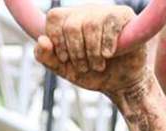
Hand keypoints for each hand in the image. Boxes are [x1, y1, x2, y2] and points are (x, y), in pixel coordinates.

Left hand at [34, 6, 150, 95]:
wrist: (119, 83)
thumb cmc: (91, 73)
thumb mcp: (64, 69)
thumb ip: (46, 57)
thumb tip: (41, 40)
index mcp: (68, 20)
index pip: (54, 18)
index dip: (57, 41)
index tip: (65, 59)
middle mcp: (85, 11)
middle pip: (71, 25)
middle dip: (76, 52)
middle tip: (84, 67)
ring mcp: (105, 11)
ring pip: (90, 25)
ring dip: (92, 53)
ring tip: (98, 66)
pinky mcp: (123, 15)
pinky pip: (110, 23)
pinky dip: (106, 44)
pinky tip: (108, 54)